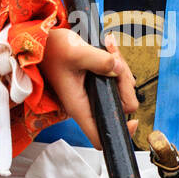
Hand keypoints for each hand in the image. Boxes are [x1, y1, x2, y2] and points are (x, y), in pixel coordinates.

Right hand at [41, 30, 137, 147]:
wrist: (46, 40)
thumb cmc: (52, 50)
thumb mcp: (76, 52)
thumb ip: (100, 61)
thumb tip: (118, 67)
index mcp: (79, 105)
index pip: (99, 137)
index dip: (118, 132)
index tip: (132, 120)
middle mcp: (86, 102)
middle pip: (120, 107)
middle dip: (125, 85)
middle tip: (117, 65)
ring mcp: (93, 92)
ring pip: (121, 90)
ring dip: (121, 70)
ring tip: (110, 53)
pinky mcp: (96, 81)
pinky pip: (116, 77)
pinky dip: (117, 64)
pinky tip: (109, 51)